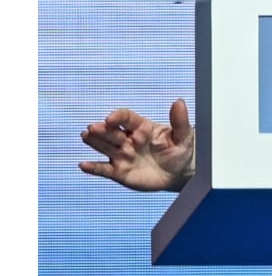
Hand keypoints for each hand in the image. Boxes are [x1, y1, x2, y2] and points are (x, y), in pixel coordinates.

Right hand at [78, 99, 194, 191]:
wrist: (179, 174)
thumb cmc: (180, 151)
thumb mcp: (184, 136)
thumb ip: (179, 121)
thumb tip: (179, 101)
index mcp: (141, 128)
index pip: (127, 118)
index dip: (118, 117)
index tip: (111, 118)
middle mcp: (128, 139)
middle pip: (112, 132)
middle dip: (102, 130)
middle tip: (92, 128)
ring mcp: (122, 155)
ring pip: (105, 147)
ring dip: (94, 142)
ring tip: (85, 136)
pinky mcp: (119, 171)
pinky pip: (104, 169)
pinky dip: (93, 168)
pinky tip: (83, 165)